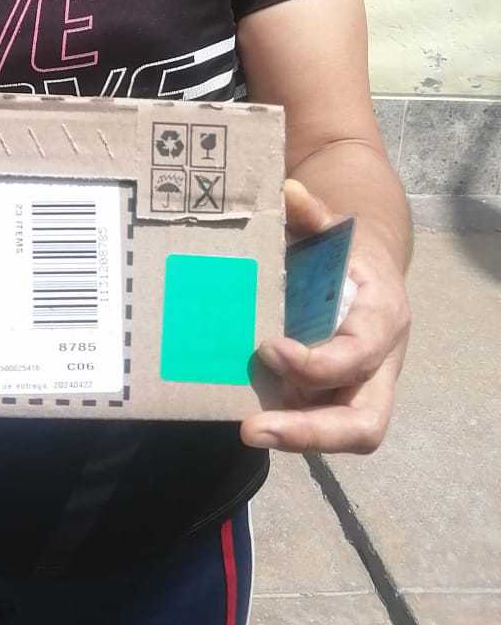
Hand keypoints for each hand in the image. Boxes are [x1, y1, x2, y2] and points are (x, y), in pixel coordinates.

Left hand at [241, 179, 410, 454]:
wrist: (365, 265)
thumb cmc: (344, 247)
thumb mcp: (331, 225)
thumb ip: (311, 213)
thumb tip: (289, 190)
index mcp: (382, 317)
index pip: (358, 355)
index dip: (316, 362)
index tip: (268, 348)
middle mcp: (379, 363)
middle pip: (365, 423)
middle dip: (311, 433)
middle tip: (252, 429)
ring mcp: (361, 387)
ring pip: (343, 433)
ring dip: (294, 435)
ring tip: (246, 427)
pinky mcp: (337, 398)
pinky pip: (318, 421)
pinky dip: (285, 422)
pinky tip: (242, 409)